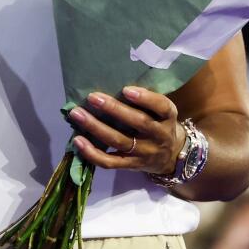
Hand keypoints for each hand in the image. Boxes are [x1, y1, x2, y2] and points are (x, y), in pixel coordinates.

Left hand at [68, 86, 185, 176]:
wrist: (170, 157)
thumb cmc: (160, 125)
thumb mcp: (162, 112)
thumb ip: (147, 101)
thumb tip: (114, 83)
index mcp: (168, 118)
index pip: (161, 107)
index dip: (145, 98)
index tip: (126, 89)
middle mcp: (158, 136)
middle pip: (138, 122)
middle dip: (114, 109)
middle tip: (93, 97)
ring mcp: (144, 153)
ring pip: (119, 141)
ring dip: (96, 127)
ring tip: (78, 114)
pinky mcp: (130, 165)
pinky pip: (110, 162)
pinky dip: (92, 153)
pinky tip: (78, 140)